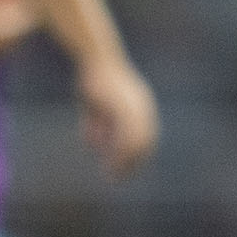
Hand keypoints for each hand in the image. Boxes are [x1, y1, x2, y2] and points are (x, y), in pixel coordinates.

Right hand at [76, 56, 157, 178]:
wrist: (96, 58)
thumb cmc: (93, 78)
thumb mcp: (94, 106)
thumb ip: (96, 126)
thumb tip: (92, 145)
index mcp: (139, 107)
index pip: (144, 138)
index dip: (135, 156)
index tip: (124, 171)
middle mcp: (142, 109)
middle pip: (143, 144)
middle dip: (131, 163)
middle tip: (119, 179)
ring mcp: (135, 108)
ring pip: (135, 143)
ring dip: (124, 161)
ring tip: (114, 175)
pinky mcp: (125, 107)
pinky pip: (124, 136)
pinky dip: (118, 152)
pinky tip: (110, 162)